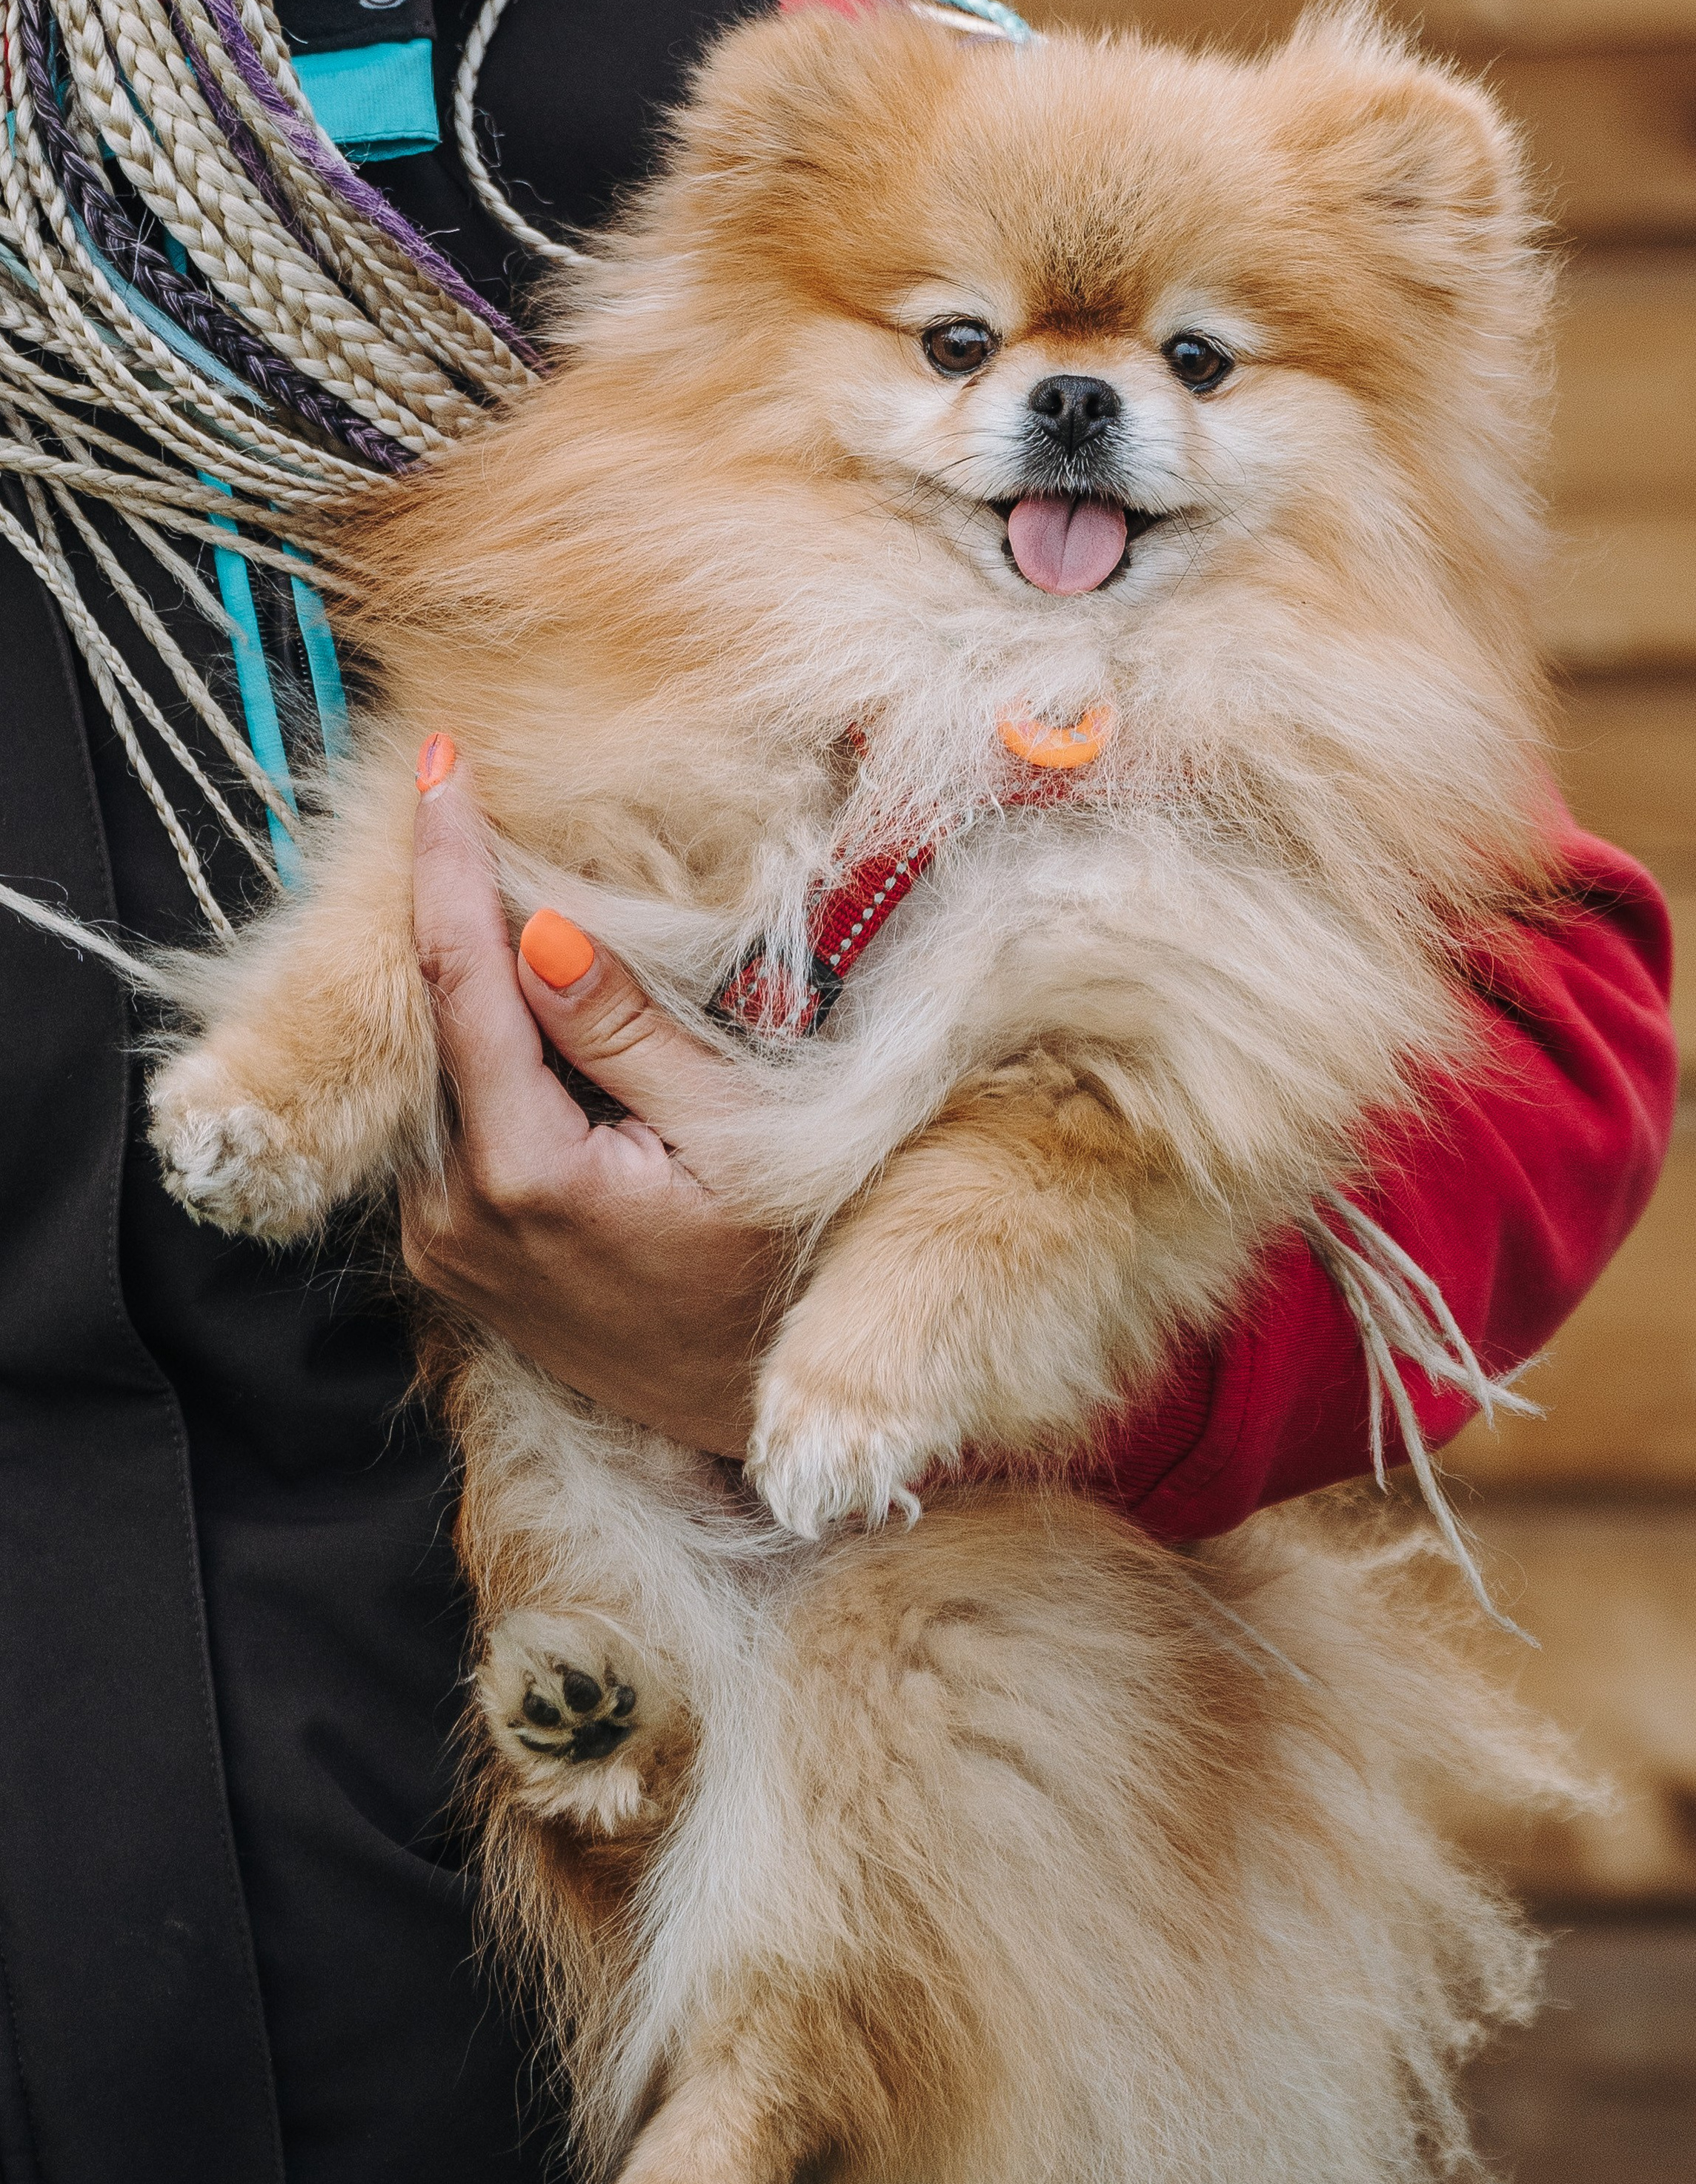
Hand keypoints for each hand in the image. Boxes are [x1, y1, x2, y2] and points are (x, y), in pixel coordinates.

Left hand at [401, 747, 780, 1456]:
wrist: (749, 1417)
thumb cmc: (772, 1277)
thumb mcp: (733, 1143)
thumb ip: (630, 1037)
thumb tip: (541, 931)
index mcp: (525, 1174)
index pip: (459, 983)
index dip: (445, 864)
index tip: (437, 765)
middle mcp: (455, 1214)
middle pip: (436, 1022)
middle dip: (457, 911)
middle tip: (474, 801)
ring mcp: (442, 1244)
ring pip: (439, 1074)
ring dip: (475, 990)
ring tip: (526, 905)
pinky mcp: (449, 1258)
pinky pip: (449, 1127)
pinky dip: (482, 1062)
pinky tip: (539, 1023)